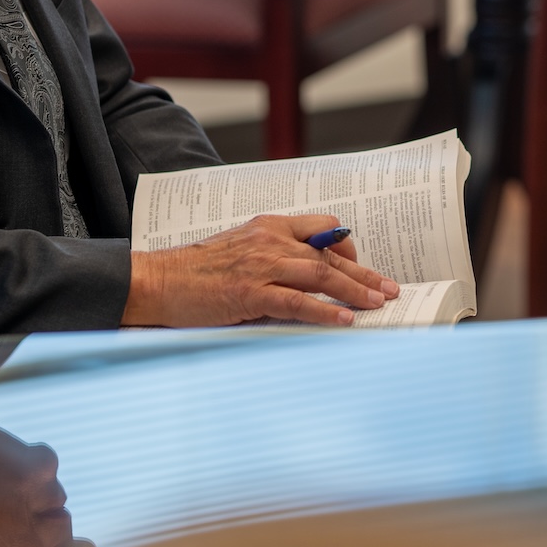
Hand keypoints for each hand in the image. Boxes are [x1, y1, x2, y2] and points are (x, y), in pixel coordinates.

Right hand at [122, 214, 400, 327]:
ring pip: (321, 275)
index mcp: (269, 226)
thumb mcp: (240, 250)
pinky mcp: (250, 293)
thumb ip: (273, 255)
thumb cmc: (196, 271)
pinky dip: (325, 311)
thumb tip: (309, 275)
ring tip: (378, 304)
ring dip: (355, 291)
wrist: (157, 281)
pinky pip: (297, 302)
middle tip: (389, 289)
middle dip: (364, 273)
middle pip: (329, 255)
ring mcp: (261, 266)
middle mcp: (270, 241)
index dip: (348, 248)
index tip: (362, 267)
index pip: (323, 228)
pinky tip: (345, 320)